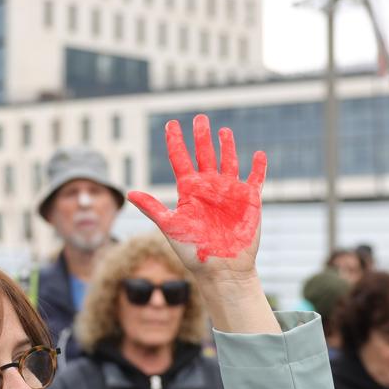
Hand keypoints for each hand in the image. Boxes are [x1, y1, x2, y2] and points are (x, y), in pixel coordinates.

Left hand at [127, 115, 266, 275]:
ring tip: (223, 131)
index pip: (180, 159)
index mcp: (189, 191)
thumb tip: (129, 194)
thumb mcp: (171, 227)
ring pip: (229, 162)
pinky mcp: (250, 201)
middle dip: (201, 137)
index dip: (175, 141)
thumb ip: (153, 208)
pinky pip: (256, 179)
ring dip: (227, 147)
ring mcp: (230, 193)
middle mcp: (209, 188)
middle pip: (204, 155)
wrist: (221, 269)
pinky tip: (258, 154)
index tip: (171, 124)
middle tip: (199, 118)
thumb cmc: (194, 251)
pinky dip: (258, 167)